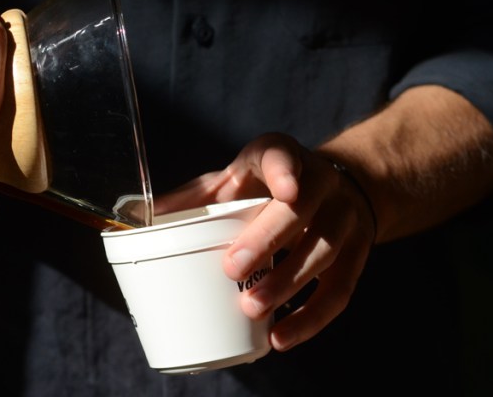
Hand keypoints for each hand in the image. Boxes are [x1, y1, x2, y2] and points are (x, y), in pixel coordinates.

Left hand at [153, 132, 375, 351]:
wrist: (335, 188)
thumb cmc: (265, 184)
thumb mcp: (231, 178)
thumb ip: (191, 198)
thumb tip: (134, 217)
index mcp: (281, 156)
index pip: (284, 156)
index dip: (285, 171)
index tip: (285, 190)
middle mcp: (321, 183)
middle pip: (301, 211)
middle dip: (268, 240)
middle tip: (232, 268)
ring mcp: (344, 218)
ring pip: (324, 252)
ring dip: (288, 284)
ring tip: (251, 309)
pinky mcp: (358, 254)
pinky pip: (340, 290)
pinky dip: (311, 318)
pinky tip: (282, 337)